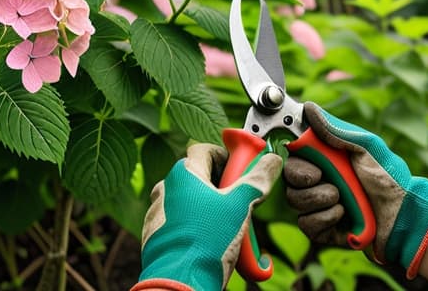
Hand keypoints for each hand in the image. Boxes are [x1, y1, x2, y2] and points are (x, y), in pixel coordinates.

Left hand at [133, 143, 281, 290]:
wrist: (180, 281)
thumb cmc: (207, 241)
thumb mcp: (240, 206)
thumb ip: (257, 180)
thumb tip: (271, 162)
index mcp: (184, 174)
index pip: (204, 149)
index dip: (225, 156)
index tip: (240, 169)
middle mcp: (166, 189)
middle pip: (197, 175)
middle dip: (220, 184)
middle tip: (239, 199)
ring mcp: (158, 212)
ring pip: (188, 200)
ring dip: (208, 206)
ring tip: (227, 223)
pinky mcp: (155, 234)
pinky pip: (178, 221)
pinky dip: (194, 224)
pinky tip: (210, 239)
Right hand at [284, 103, 427, 278]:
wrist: (403, 214)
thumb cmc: (389, 177)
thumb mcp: (365, 147)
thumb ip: (335, 129)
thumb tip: (309, 108)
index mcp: (326, 159)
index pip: (294, 156)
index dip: (297, 160)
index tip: (313, 166)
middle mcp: (318, 181)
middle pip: (290, 179)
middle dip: (307, 180)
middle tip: (327, 181)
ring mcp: (318, 205)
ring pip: (295, 201)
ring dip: (321, 199)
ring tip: (344, 198)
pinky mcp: (321, 228)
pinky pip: (306, 224)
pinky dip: (326, 218)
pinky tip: (344, 214)